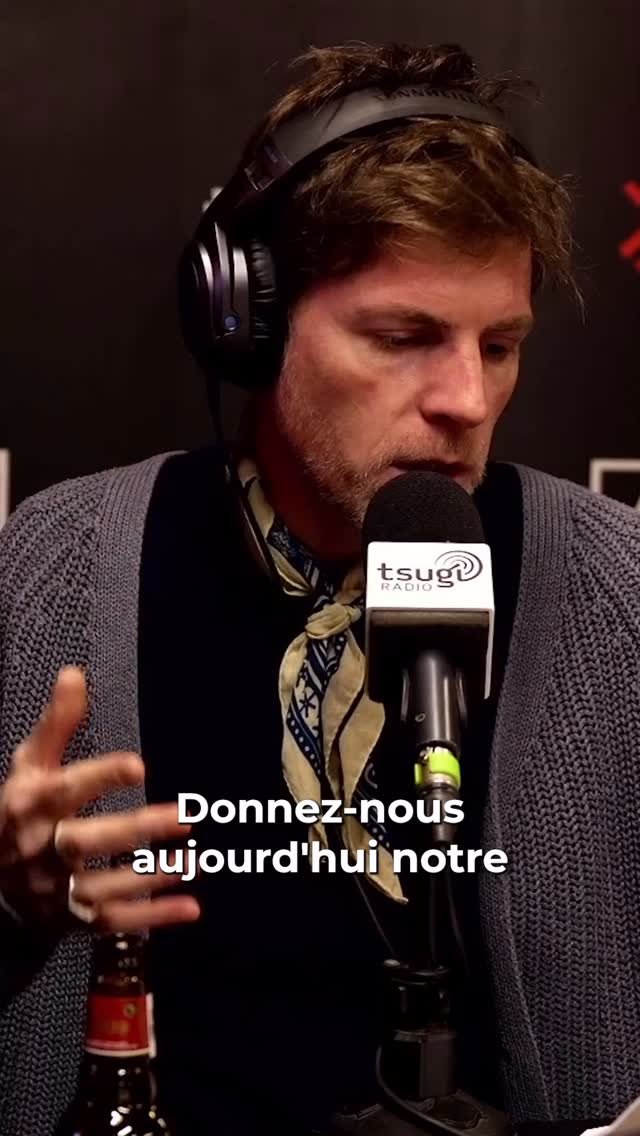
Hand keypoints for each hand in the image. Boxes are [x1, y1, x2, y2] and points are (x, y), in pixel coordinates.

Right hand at [0, 666, 199, 931]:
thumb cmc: (20, 812)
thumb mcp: (30, 766)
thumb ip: (57, 724)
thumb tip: (75, 674)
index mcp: (31, 807)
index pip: (65, 791)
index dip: (100, 777)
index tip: (138, 765)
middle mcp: (42, 849)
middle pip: (85, 843)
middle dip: (134, 832)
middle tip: (185, 818)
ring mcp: (57, 890)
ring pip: (104, 887)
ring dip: (151, 877)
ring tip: (195, 860)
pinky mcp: (73, 920)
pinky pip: (115, 923)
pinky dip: (153, 919)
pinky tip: (192, 909)